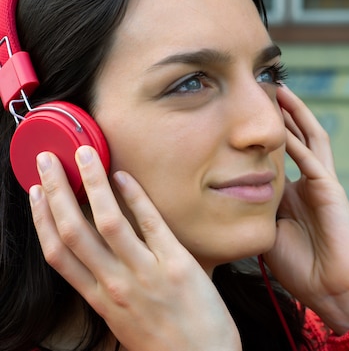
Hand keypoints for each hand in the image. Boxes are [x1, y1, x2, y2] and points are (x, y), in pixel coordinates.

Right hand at [30, 146, 240, 350]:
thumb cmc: (166, 344)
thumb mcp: (125, 322)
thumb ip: (111, 292)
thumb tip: (105, 265)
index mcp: (99, 299)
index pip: (58, 253)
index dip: (41, 219)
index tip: (34, 193)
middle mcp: (115, 285)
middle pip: (74, 230)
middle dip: (56, 191)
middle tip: (48, 160)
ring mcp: (145, 273)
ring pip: (108, 221)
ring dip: (92, 183)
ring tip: (84, 154)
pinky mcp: (177, 264)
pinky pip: (152, 224)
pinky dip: (136, 198)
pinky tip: (125, 176)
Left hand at [263, 86, 348, 333]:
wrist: (334, 290)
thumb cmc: (302, 268)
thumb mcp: (269, 235)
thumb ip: (256, 213)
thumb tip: (231, 197)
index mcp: (293, 195)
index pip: (278, 156)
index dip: (263, 136)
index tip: (243, 117)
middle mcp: (308, 183)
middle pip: (296, 139)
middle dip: (281, 115)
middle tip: (262, 89)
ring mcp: (322, 184)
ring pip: (310, 139)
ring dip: (296, 115)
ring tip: (280, 90)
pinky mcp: (332, 191)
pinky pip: (313, 160)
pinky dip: (299, 141)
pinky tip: (285, 123)